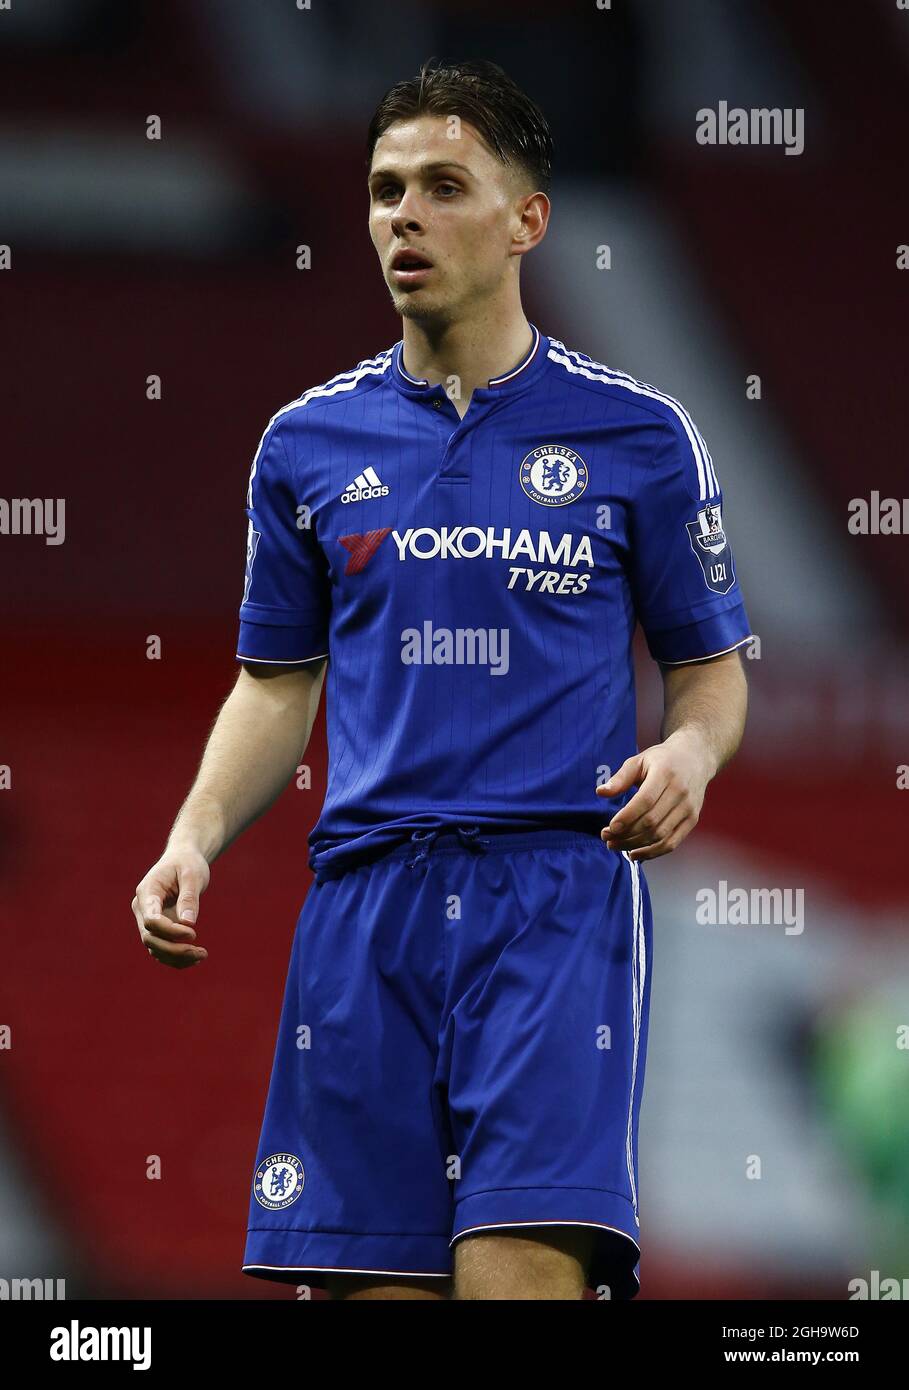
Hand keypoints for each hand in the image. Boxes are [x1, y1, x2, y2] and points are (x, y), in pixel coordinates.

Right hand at [132, 847, 210, 967]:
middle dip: (174, 950)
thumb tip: (188, 924)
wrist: (183, 859)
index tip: (193, 933)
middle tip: (202, 952)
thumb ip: (189, 898)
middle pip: (150, 937)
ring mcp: (147, 919)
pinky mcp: (156, 927)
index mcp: (147, 891)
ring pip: (154, 947)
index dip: (170, 931)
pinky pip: (161, 948)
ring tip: (202, 955)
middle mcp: (142, 908)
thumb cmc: (188, 863)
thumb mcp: (192, 875)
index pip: (151, 920)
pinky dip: (176, 957)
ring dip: (176, 957)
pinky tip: (195, 958)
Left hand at [596, 730, 713, 861]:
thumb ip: (620, 778)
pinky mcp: (692, 820)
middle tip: (607, 838)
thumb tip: (600, 792)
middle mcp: (680, 792)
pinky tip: (635, 853)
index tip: (610, 828)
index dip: (627, 817)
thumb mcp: (639, 761)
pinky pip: (672, 843)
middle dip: (626, 834)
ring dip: (635, 845)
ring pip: (660, 835)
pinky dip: (653, 852)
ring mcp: (688, 808)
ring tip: (616, 845)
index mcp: (665, 774)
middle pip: (651, 821)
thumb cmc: (662, 760)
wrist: (695, 758)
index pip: (645, 801)